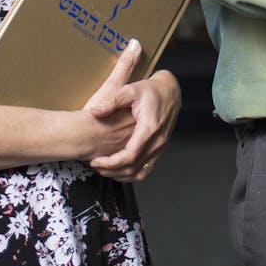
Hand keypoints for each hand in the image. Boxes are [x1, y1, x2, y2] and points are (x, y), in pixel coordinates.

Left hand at [81, 40, 180, 181]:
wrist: (170, 92)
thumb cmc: (150, 91)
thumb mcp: (130, 90)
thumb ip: (111, 101)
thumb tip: (94, 112)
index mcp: (149, 129)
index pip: (129, 156)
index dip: (110, 163)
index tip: (95, 160)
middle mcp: (157, 142)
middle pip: (132, 168)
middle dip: (111, 171)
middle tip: (95, 165)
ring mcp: (160, 148)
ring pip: (139, 173)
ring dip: (120, 175)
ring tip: (104, 168)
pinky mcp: (160, 150)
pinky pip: (145, 170)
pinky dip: (130, 174)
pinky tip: (117, 168)